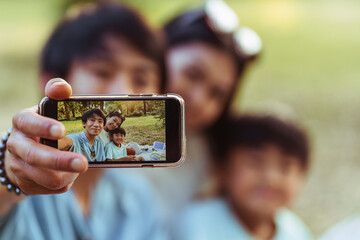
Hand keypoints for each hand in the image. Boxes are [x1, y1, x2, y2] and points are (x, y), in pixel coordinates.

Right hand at [5, 78, 87, 194]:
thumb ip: (56, 93)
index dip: (43, 127)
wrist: (22, 152)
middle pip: (34, 156)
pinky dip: (65, 182)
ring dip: (66, 174)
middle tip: (84, 163)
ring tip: (82, 166)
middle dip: (60, 161)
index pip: (28, 123)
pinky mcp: (25, 184)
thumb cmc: (43, 126)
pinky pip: (50, 189)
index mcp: (22, 123)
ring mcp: (18, 167)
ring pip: (43, 177)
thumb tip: (62, 87)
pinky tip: (70, 174)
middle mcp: (16, 145)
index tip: (62, 130)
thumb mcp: (47, 108)